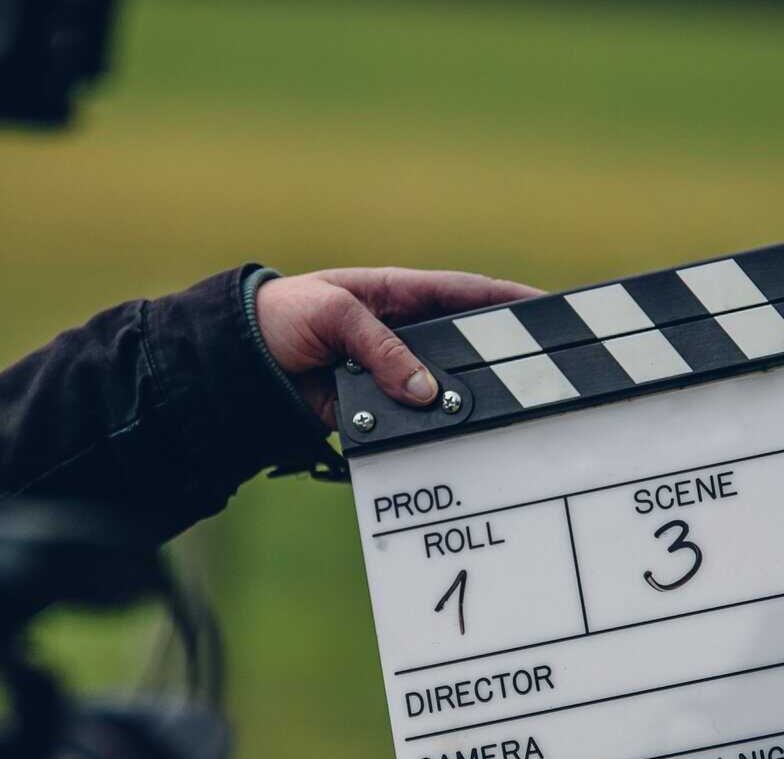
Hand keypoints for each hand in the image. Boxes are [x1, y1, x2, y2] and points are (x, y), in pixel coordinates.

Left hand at [254, 267, 539, 427]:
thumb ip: (381, 349)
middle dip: (496, 362)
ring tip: (497, 416)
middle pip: (462, 348)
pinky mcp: (373, 412)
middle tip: (535, 375)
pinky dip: (424, 435)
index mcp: (396, 294)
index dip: (507, 300)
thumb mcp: (333, 316)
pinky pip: (408, 425)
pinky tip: (445, 442)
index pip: (464, 293)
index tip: (548, 309)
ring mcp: (389, 375)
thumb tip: (426, 392)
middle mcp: (401, 335)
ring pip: (440, 392)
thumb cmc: (280, 316)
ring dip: (460, 405)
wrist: (235, 366)